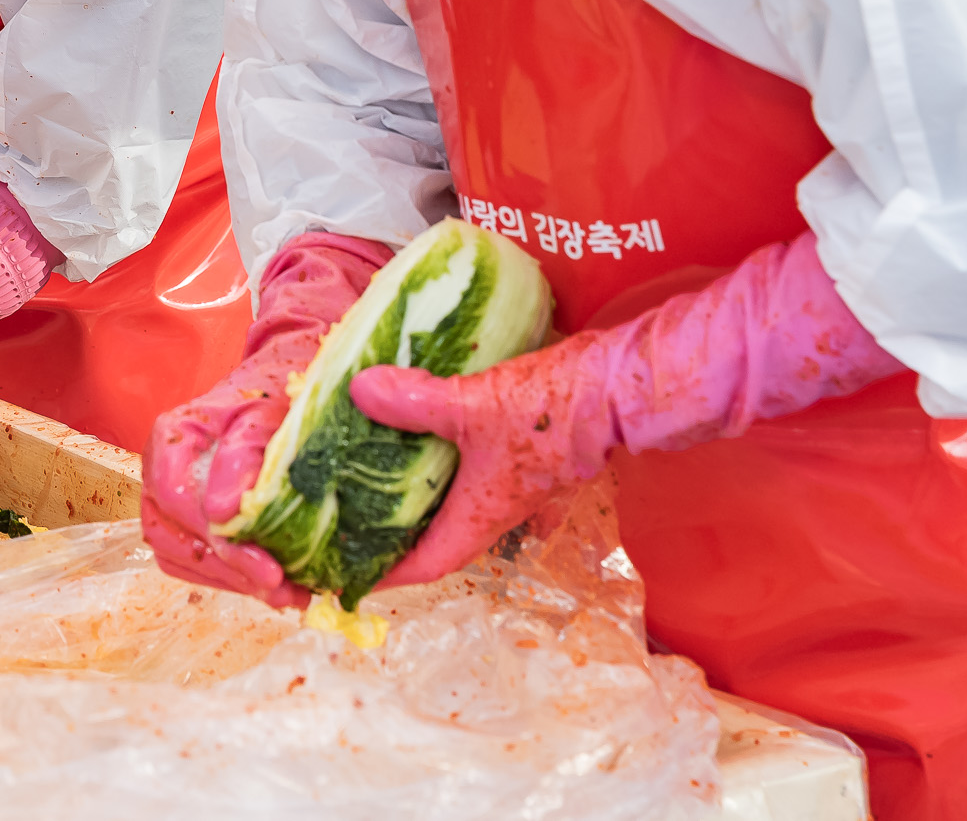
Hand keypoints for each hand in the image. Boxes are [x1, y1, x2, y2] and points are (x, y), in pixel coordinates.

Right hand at [139, 231, 387, 603]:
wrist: (286, 377)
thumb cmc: (280, 390)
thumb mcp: (271, 413)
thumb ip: (246, 456)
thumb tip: (224, 512)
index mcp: (173, 434)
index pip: (174, 496)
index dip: (217, 540)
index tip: (269, 568)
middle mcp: (159, 465)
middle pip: (168, 534)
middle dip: (227, 570)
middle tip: (285, 590)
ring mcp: (169, 493)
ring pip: (177, 554)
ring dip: (229, 581)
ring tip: (286, 592)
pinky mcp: (188, 515)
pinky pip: (192, 560)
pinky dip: (229, 577)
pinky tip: (271, 580)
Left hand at [351, 230, 904, 588]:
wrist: (618, 389)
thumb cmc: (553, 412)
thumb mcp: (475, 406)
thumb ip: (417, 402)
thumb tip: (361, 392)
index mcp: (482, 516)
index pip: (427, 564)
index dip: (388, 575)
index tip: (350, 576)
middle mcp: (497, 508)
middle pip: (437, 536)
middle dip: (395, 535)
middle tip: (349, 521)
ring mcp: (511, 482)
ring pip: (454, 501)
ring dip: (418, 495)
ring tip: (370, 475)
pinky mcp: (519, 452)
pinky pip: (468, 468)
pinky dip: (438, 459)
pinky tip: (416, 430)